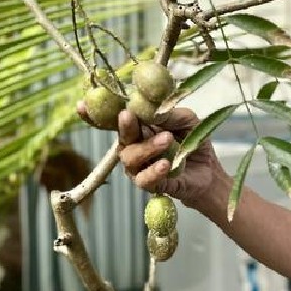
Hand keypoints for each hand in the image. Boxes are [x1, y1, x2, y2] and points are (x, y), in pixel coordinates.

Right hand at [77, 102, 226, 207]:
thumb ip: (169, 113)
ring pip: (130, 158)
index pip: (113, 121)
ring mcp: (139, 168)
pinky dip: (154, 170)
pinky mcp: (150, 185)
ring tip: (168, 139)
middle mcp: (133, 148)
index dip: (95, 115)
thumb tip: (152, 109)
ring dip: (147, 147)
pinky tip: (166, 163)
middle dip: (124, 127)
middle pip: (120, 138)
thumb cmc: (193, 140)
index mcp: (139, 128)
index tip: (81, 105)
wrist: (210, 170)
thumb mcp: (187, 119)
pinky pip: (143, 180)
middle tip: (129, 116)